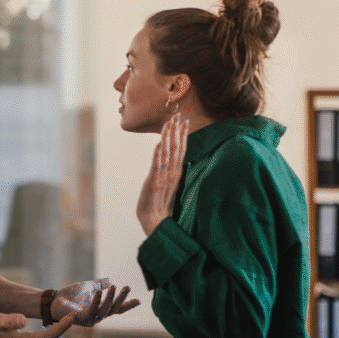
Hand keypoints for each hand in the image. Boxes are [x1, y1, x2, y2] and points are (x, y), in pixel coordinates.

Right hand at [0, 312, 75, 337]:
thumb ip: (11, 320)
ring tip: (64, 322)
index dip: (62, 327)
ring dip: (55, 333)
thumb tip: (23, 320)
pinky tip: (49, 330)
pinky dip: (46, 336)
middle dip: (62, 329)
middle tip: (72, 317)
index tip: (72, 317)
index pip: (48, 337)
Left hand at [52, 279, 140, 325]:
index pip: (117, 308)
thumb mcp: (87, 287)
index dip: (127, 304)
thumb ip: (98, 284)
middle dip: (121, 298)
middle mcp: (97, 316)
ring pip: (105, 310)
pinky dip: (96, 301)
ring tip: (114, 287)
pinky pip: (91, 310)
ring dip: (110, 298)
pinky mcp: (81, 318)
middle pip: (114, 309)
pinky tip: (100, 291)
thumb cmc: (70, 296)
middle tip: (127, 287)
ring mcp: (90, 318)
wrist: (54, 300)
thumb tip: (110, 280)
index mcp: (100, 308)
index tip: (139, 300)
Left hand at [137, 112, 187, 237]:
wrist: (155, 221)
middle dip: (176, 131)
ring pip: (167, 154)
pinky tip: (158, 144)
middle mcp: (172, 173)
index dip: (182, 136)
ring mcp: (163, 178)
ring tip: (169, 124)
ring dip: (168, 138)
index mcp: (177, 173)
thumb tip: (176, 160)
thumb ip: (173, 173)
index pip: (181, 151)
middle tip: (178, 115)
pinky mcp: (154, 183)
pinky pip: (157, 166)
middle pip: (176, 149)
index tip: (184, 122)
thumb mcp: (170, 185)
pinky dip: (158, 155)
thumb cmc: (162, 205)